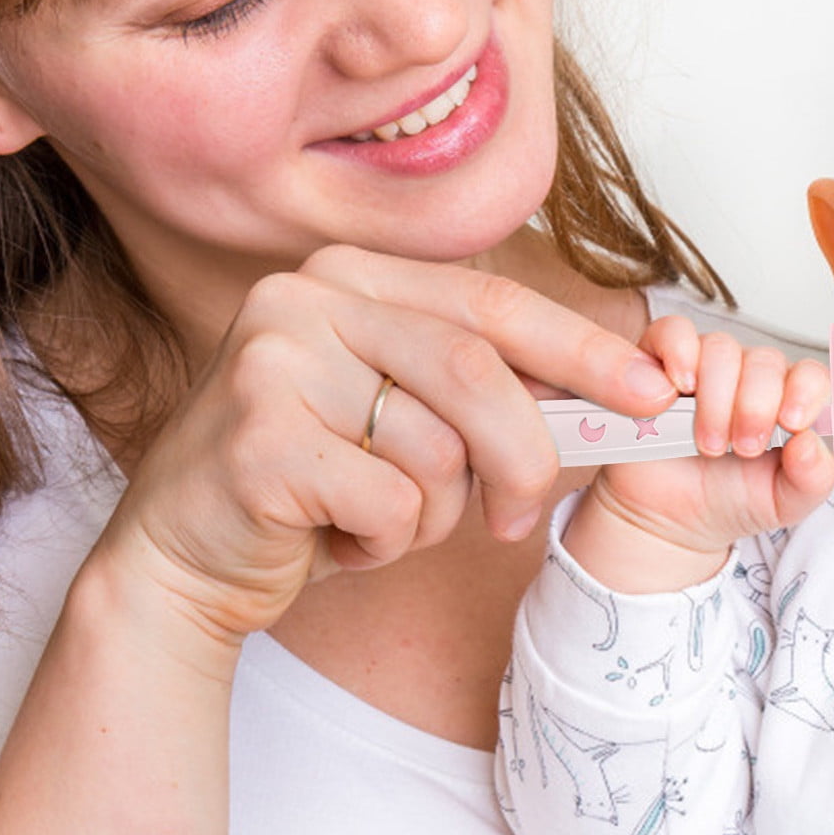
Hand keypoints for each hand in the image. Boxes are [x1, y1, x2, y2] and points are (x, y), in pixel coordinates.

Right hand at [89, 246, 678, 653]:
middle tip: (521, 513)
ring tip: (380, 518)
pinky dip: (387, 544)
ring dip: (435, 512)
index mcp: (351, 274)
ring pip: (436, 447)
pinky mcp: (257, 441)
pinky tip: (335, 539)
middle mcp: (306, 297)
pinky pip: (391, 504)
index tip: (651, 390)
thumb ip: (481, 386)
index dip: (582, 348)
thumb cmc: (316, 482)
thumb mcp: (403, 411)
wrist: (182, 559)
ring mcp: (274, 361)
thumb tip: (615, 390)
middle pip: (476, 370)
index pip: (493, 302)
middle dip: (525, 452)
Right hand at [562, 314, 833, 592]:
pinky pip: (674, 333)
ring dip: (716, 399)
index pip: (811, 374)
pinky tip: (678, 389)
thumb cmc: (731, 501)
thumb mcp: (783, 503)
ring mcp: (706, 366)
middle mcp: (749, 376)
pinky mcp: (661, 362)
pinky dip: (678, 353)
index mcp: (787, 401)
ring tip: (709, 444)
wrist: (670, 520)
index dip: (806, 391)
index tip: (792, 424)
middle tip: (744, 448)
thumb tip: (811, 443)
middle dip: (756, 406)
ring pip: (722, 349)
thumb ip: (812, 478)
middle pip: (765, 361)